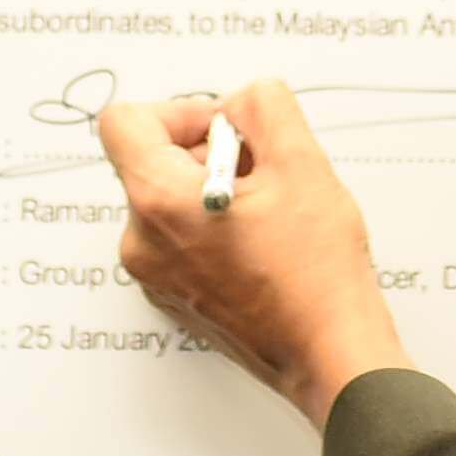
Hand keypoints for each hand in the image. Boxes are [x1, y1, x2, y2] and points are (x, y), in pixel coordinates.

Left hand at [97, 77, 411, 428]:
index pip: (125, 122)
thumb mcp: (301, 162)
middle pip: (153, 161)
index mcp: (158, 201)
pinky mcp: (175, 296)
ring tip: (270, 215)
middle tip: (265, 174)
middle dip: (209, 153)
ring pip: (171, 200)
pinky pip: (181, 238)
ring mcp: (155, 275)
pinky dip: (215, 228)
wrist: (330, 354)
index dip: (181, 111)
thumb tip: (242, 101)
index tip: (225, 130)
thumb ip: (264, 106)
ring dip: (216, 191)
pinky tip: (264, 244)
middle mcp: (142, 241)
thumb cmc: (316, 275)